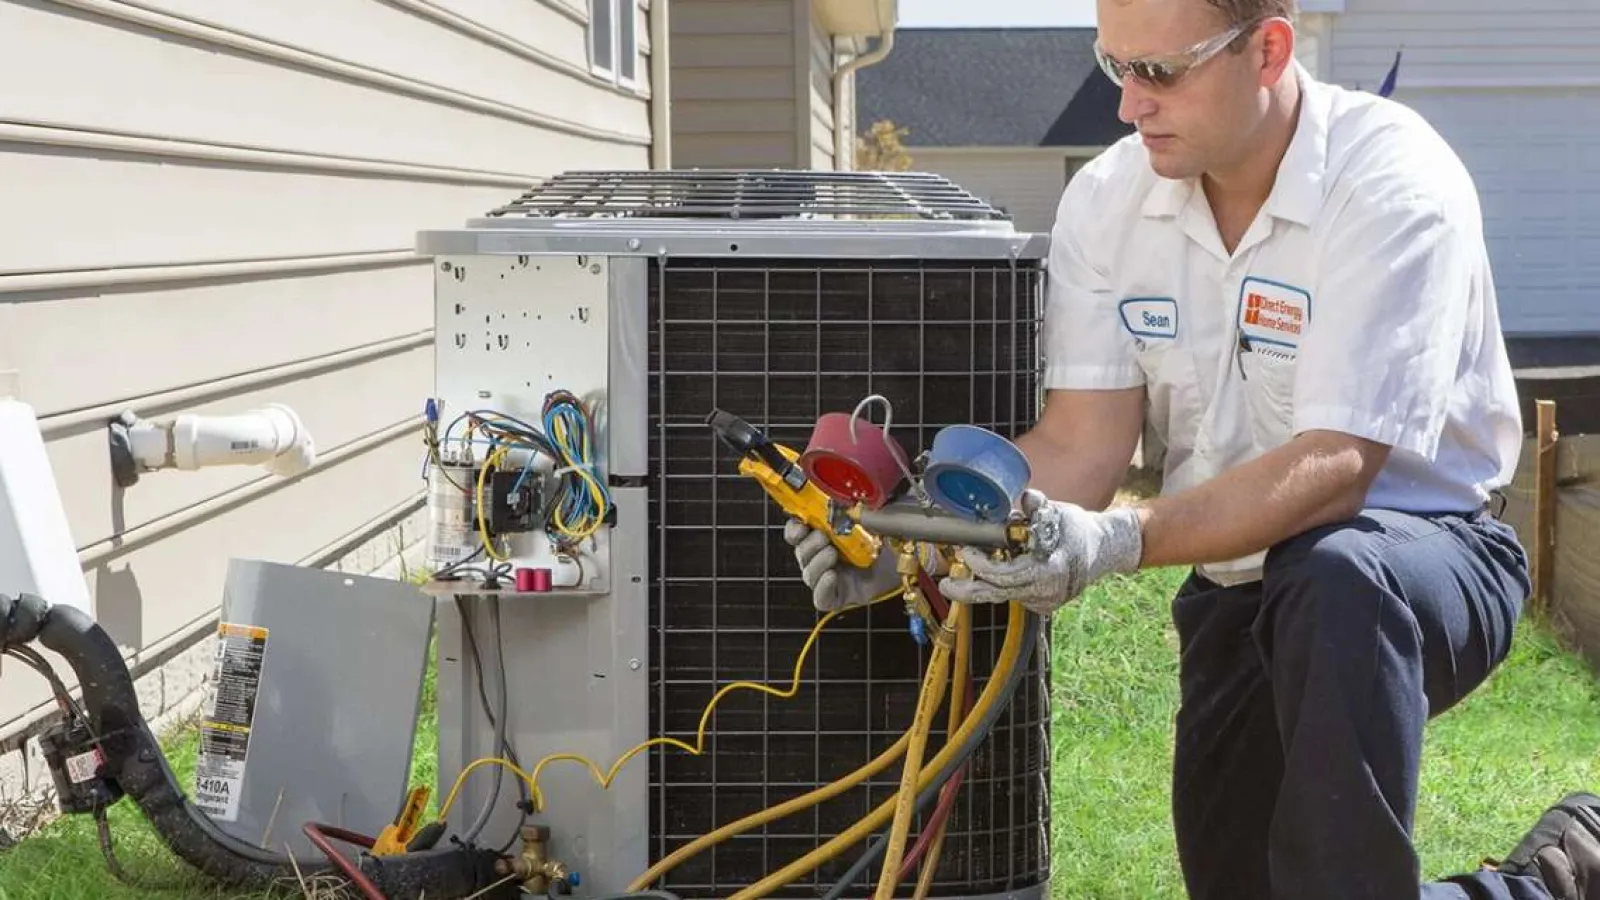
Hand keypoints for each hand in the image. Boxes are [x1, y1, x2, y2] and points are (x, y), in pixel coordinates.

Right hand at [783, 519, 904, 611]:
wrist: (904, 566)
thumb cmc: (885, 541)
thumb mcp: (871, 520)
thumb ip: (858, 509)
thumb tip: (852, 495)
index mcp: (823, 535)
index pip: (797, 532)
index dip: (794, 529)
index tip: (801, 524)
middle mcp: (821, 557)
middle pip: (801, 552)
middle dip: (809, 544)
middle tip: (823, 537)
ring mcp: (827, 578)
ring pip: (809, 574)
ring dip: (817, 562)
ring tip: (832, 554)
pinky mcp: (837, 597)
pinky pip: (821, 597)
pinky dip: (823, 587)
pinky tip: (832, 576)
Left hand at [938, 490, 1143, 614]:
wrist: (1104, 550)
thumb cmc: (1078, 529)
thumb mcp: (1060, 513)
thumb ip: (1040, 506)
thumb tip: (1028, 498)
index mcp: (1050, 569)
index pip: (1007, 575)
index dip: (983, 566)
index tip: (966, 552)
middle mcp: (1047, 590)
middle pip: (999, 593)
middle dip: (970, 589)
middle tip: (947, 584)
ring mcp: (1046, 601)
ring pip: (1005, 595)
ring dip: (985, 583)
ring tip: (966, 570)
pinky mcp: (1044, 605)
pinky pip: (1016, 596)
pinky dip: (1003, 585)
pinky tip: (999, 569)